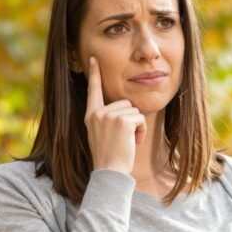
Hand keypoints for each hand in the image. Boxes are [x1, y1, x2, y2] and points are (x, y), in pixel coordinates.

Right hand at [85, 54, 145, 172]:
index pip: (93, 91)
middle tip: (124, 139)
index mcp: (91, 115)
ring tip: (128, 142)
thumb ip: (107, 119)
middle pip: (124, 103)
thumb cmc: (109, 157)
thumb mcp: (101, 135)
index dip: (94, 75)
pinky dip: (141, 131)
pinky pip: (140, 118)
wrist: (109, 172)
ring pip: (134, 111)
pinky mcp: (122, 120)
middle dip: (131, 120)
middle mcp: (97, 113)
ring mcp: (108, 116)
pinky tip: (134, 142)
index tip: (93, 59)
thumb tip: (123, 108)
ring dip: (137, 126)